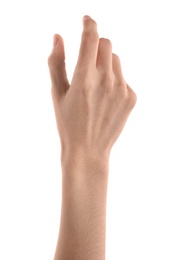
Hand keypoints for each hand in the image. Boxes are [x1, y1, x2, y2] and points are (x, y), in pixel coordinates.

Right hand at [48, 15, 136, 158]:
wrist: (89, 150)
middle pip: (106, 44)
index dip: (89, 23)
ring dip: (105, 63)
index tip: (86, 20)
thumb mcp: (57, 93)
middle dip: (95, 47)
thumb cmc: (68, 122)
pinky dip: (115, 80)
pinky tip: (106, 98)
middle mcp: (106, 81)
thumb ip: (56, 62)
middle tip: (87, 62)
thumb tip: (58, 37)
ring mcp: (122, 89)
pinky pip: (124, 77)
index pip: (91, 38)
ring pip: (116, 60)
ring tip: (96, 84)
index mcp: (84, 78)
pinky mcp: (132, 97)